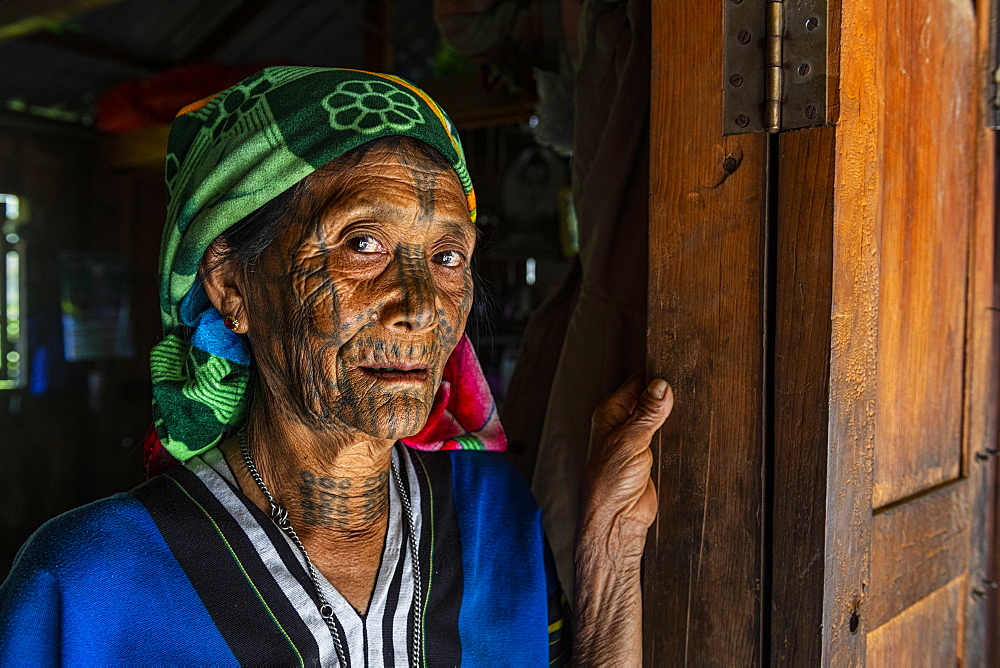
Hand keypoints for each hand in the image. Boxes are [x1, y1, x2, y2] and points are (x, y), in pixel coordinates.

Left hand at [580, 374, 673, 561]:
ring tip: (689, 409)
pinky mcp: (651, 458)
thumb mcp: (630, 442)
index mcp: (610, 414)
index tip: (676, 371)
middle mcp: (622, 425)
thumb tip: (661, 386)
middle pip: (650, 399)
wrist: (617, 521)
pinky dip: (677, 434)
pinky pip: (667, 438)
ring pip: (660, 419)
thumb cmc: (608, 485)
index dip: (655, 376)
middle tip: (687, 388)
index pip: (636, 383)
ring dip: (672, 417)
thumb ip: (647, 413)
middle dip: (666, 396)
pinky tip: (687, 431)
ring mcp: (637, 442)